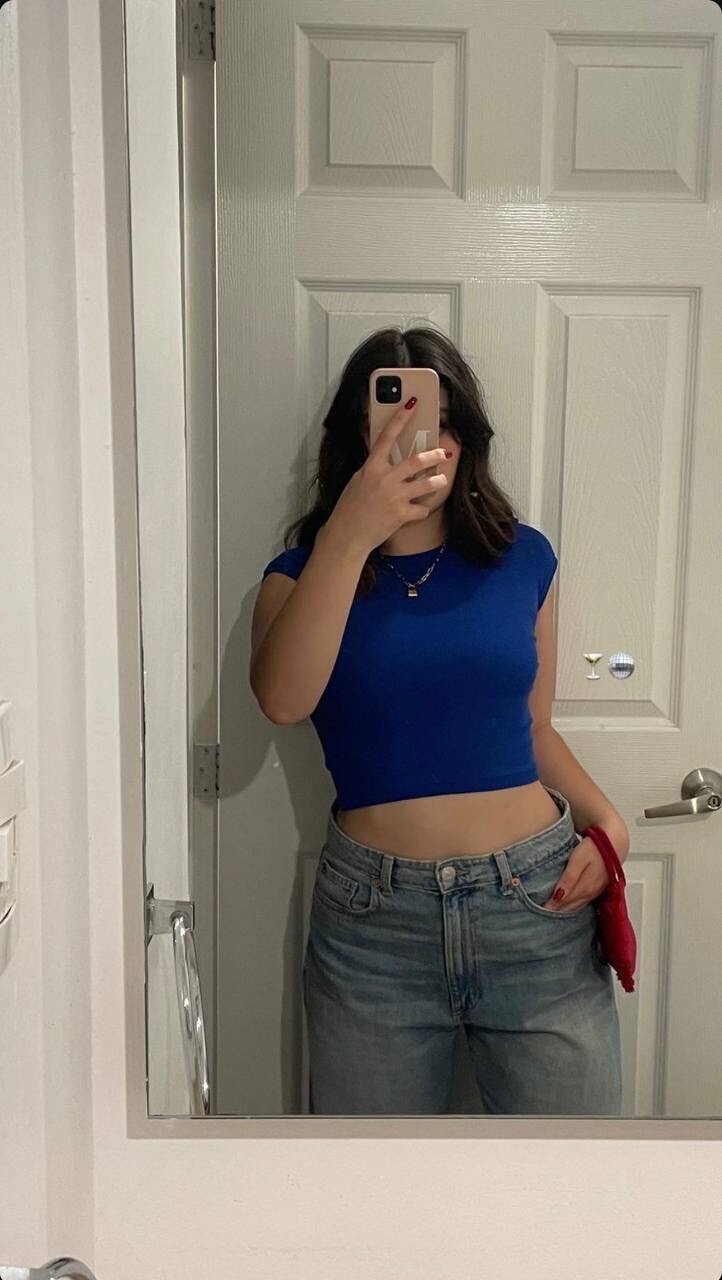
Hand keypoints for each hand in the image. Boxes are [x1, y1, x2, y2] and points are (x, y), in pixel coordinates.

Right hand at [325, 397, 448, 556]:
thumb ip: (372, 468)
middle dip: (433, 455)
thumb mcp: (357, 481)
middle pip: (416, 461)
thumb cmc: (349, 509)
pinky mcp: (401, 515)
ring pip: (426, 484)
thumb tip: (381, 456)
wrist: (347, 535)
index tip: (412, 404)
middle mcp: (385, 479)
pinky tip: (420, 510)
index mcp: (371, 468)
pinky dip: (423, 510)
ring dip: (437, 481)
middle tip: (443, 453)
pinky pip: (422, 509)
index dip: (400, 418)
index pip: (387, 436)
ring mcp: (394, 497)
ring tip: (441, 480)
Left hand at [541, 835, 619, 910]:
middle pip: (570, 907)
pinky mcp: (598, 890)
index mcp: (585, 886)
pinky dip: (573, 906)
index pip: (564, 902)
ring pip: (577, 906)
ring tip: (551, 912)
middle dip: (556, 911)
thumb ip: (569, 878)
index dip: (551, 906)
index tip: (540, 909)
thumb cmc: (595, 848)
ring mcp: (596, 892)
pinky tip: (567, 906)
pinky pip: (584, 902)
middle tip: (542, 914)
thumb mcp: (579, 859)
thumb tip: (558, 896)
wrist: (615, 843)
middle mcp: (591, 893)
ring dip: (564, 910)